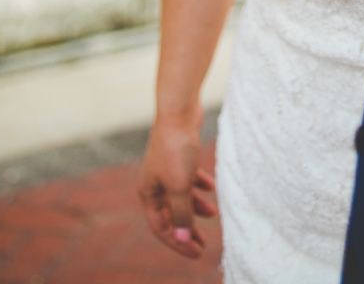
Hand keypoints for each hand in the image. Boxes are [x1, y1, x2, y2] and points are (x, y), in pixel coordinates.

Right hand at [138, 111, 217, 258]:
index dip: (178, 242)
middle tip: (204, 244)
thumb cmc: (177, 148)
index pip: (161, 226)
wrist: (179, 110)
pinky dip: (200, 185)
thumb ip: (181, 213)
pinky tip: (212, 187)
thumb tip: (183, 238)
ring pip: (181, 196)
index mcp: (148, 192)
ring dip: (196, 207)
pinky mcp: (178, 155)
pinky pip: (188, 178)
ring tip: (214, 214)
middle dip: (188, 229)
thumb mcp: (180, 186)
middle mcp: (154, 182)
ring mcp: (166, 168)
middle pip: (171, 213)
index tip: (197, 252)